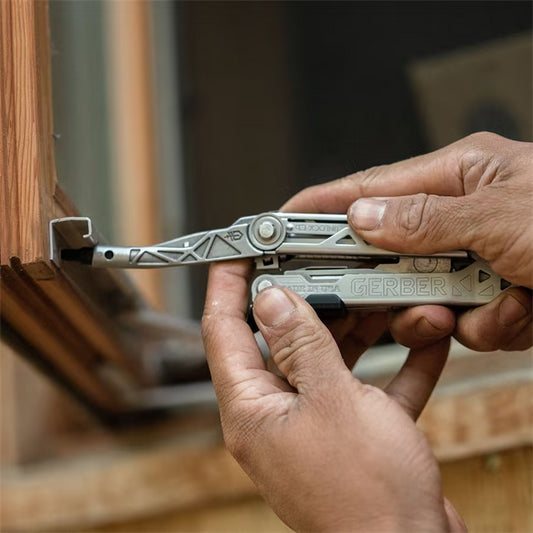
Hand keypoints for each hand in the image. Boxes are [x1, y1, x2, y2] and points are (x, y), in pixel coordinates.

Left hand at [203, 261, 465, 532]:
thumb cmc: (365, 499)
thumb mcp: (331, 402)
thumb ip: (302, 347)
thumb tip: (271, 301)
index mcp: (253, 409)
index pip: (224, 332)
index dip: (226, 287)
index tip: (236, 254)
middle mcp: (278, 415)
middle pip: (283, 340)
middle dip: (311, 302)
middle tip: (327, 266)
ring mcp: (317, 424)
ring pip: (331, 359)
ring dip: (363, 329)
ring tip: (386, 298)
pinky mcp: (354, 433)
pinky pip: (370, 385)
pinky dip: (396, 364)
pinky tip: (425, 338)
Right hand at [283, 132, 532, 350]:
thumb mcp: (502, 215)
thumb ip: (427, 219)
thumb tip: (362, 218)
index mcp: (462, 177)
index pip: (373, 189)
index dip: (324, 206)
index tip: (285, 221)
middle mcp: (465, 217)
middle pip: (395, 256)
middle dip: (401, 288)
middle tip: (407, 299)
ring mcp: (482, 258)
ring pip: (430, 299)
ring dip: (458, 314)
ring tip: (494, 305)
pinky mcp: (499, 294)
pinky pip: (470, 322)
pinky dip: (493, 326)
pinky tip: (521, 310)